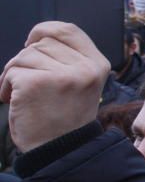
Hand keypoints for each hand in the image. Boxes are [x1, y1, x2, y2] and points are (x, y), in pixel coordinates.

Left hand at [0, 22, 109, 151]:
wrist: (61, 151)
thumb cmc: (65, 118)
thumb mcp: (81, 84)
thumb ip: (70, 60)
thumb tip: (38, 39)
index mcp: (98, 64)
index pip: (68, 30)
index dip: (44, 30)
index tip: (31, 41)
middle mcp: (85, 68)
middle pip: (41, 43)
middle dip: (26, 59)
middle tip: (27, 81)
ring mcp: (62, 75)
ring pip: (24, 56)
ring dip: (14, 73)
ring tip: (20, 94)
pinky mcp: (37, 84)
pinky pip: (12, 72)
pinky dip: (6, 85)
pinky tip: (14, 100)